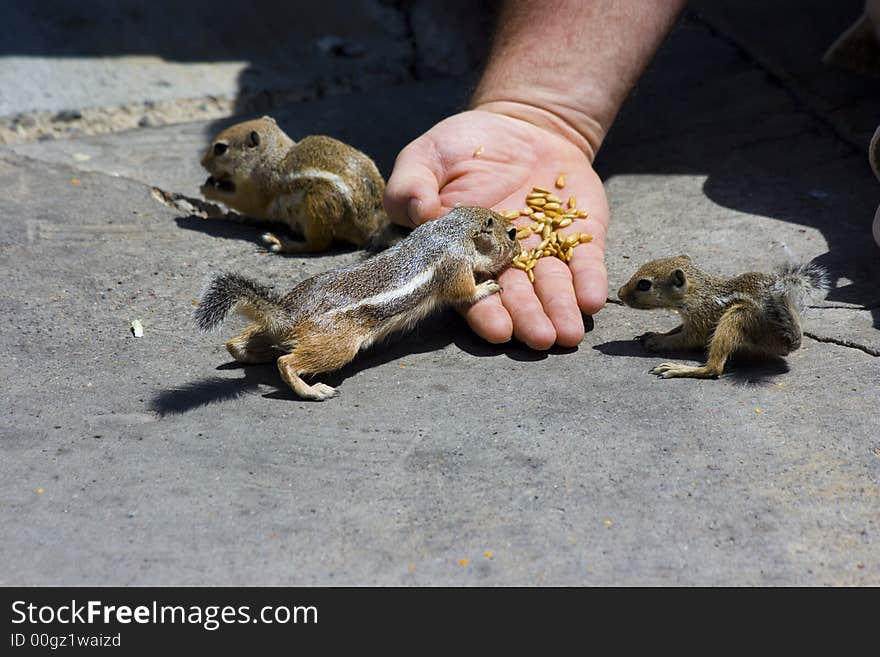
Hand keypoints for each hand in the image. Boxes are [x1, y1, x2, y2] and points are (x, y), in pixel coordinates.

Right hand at [384, 109, 608, 348]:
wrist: (519, 124)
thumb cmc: (462, 146)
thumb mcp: (425, 157)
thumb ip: (410, 187)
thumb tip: (420, 212)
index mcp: (464, 253)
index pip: (472, 289)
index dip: (484, 311)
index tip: (497, 329)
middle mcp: (506, 261)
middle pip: (517, 297)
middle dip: (529, 320)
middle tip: (540, 339)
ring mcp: (545, 250)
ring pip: (553, 287)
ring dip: (561, 311)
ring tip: (568, 333)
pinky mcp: (580, 235)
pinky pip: (586, 262)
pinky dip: (589, 281)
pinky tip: (592, 300)